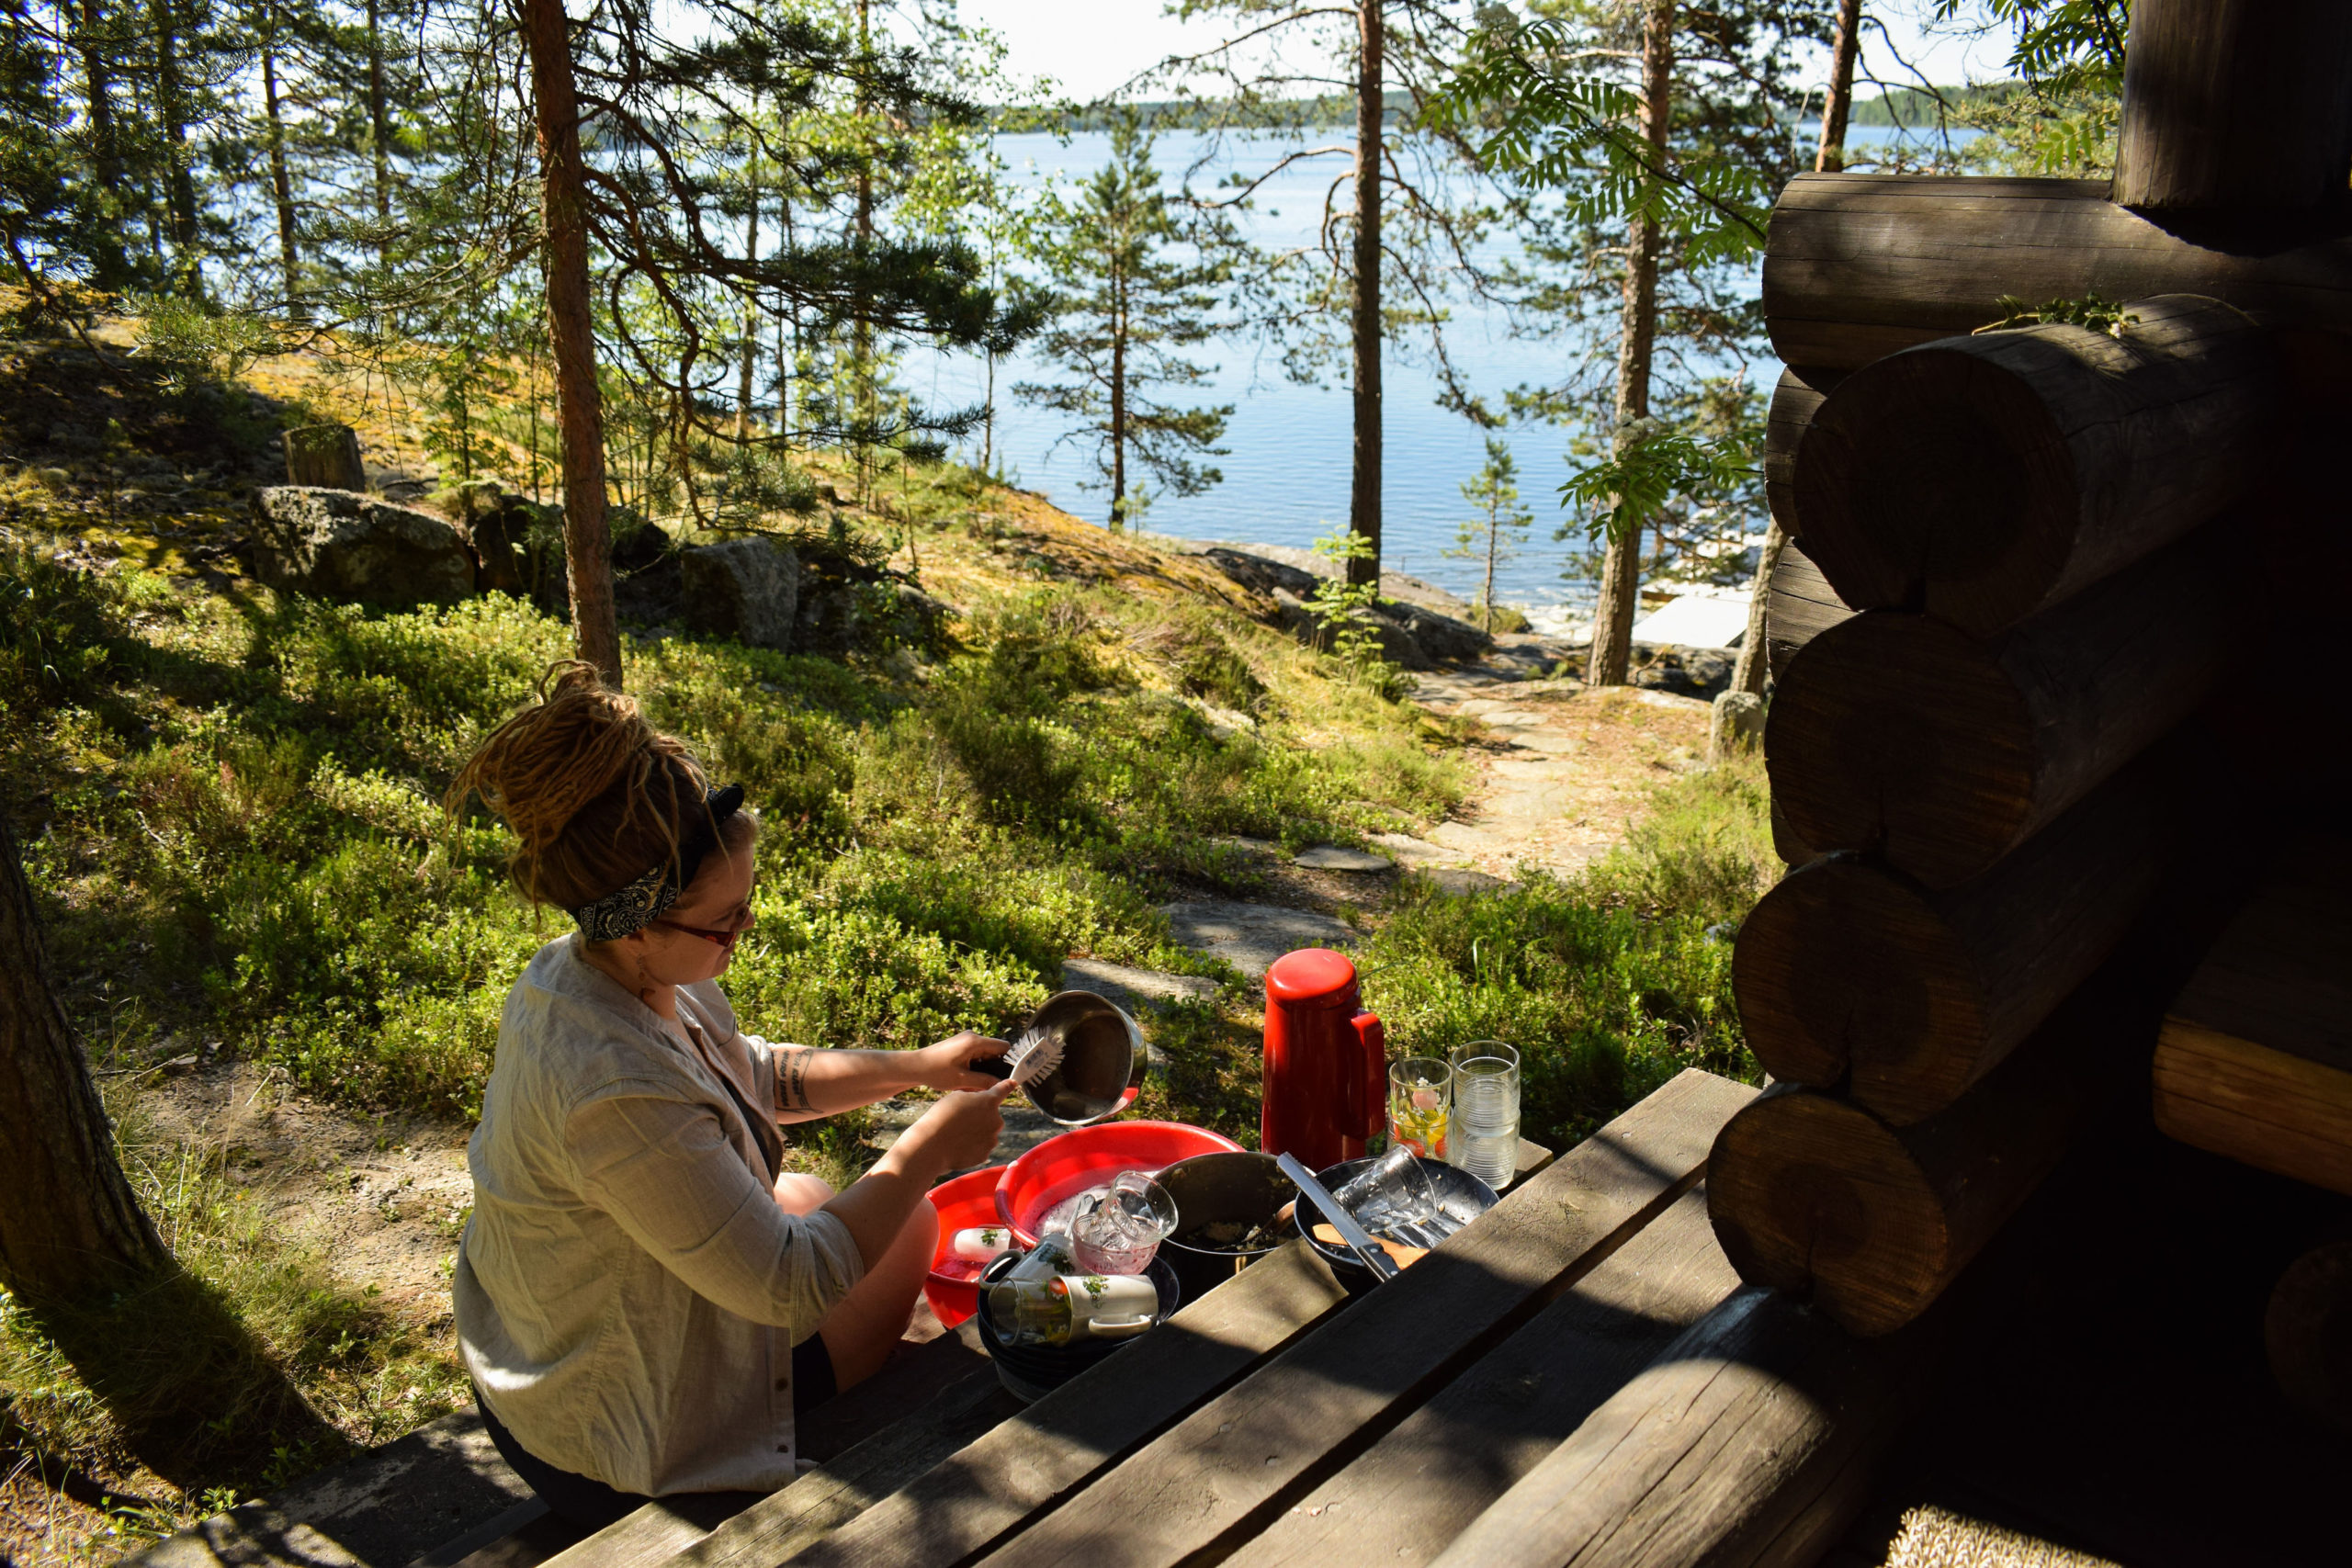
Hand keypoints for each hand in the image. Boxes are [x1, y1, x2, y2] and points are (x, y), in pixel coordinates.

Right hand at [894, 1082, 1013, 1177]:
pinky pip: (980, 1148)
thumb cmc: (941, 1116)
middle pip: (992, 1116)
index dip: (1007, 1086)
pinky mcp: (985, 1154)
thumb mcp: (955, 1096)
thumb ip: (972, 1096)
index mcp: (989, 1102)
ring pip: (986, 1133)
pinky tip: (958, 1146)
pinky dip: (972, 1147)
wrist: (932, 1145)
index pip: (1003, 1089)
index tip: (1013, 1083)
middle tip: (961, 1120)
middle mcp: (996, 1120)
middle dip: (980, 1117)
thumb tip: (978, 1099)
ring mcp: (992, 1139)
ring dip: (976, 1133)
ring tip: (956, 1135)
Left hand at [916, 1031, 1010, 1091]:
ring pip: (984, 1054)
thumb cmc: (936, 1071)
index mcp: (975, 1042)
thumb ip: (985, 1081)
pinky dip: (975, 1065)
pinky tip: (967, 1078)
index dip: (1007, 1061)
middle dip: (993, 1067)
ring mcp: (965, 1039)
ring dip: (983, 1068)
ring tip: (975, 1083)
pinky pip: (975, 1054)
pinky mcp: (959, 1044)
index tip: (1005, 1076)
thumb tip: (1002, 1084)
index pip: (1003, 1047)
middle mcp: (972, 1036)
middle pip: (994, 1051)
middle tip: (989, 1083)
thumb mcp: (963, 1079)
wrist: (915, 1066)